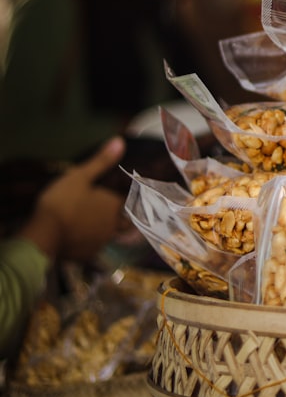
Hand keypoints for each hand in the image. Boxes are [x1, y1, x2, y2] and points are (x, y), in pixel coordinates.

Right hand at [19, 137, 127, 261]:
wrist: (43, 234)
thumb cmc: (63, 202)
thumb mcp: (80, 177)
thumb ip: (101, 161)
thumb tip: (120, 141)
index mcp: (115, 206)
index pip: (131, 202)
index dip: (128, 198)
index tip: (122, 196)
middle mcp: (114, 225)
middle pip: (125, 221)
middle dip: (122, 217)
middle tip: (111, 211)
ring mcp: (102, 242)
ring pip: (110, 235)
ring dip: (105, 229)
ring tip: (91, 223)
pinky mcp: (88, 254)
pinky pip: (93, 247)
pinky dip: (89, 242)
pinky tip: (79, 238)